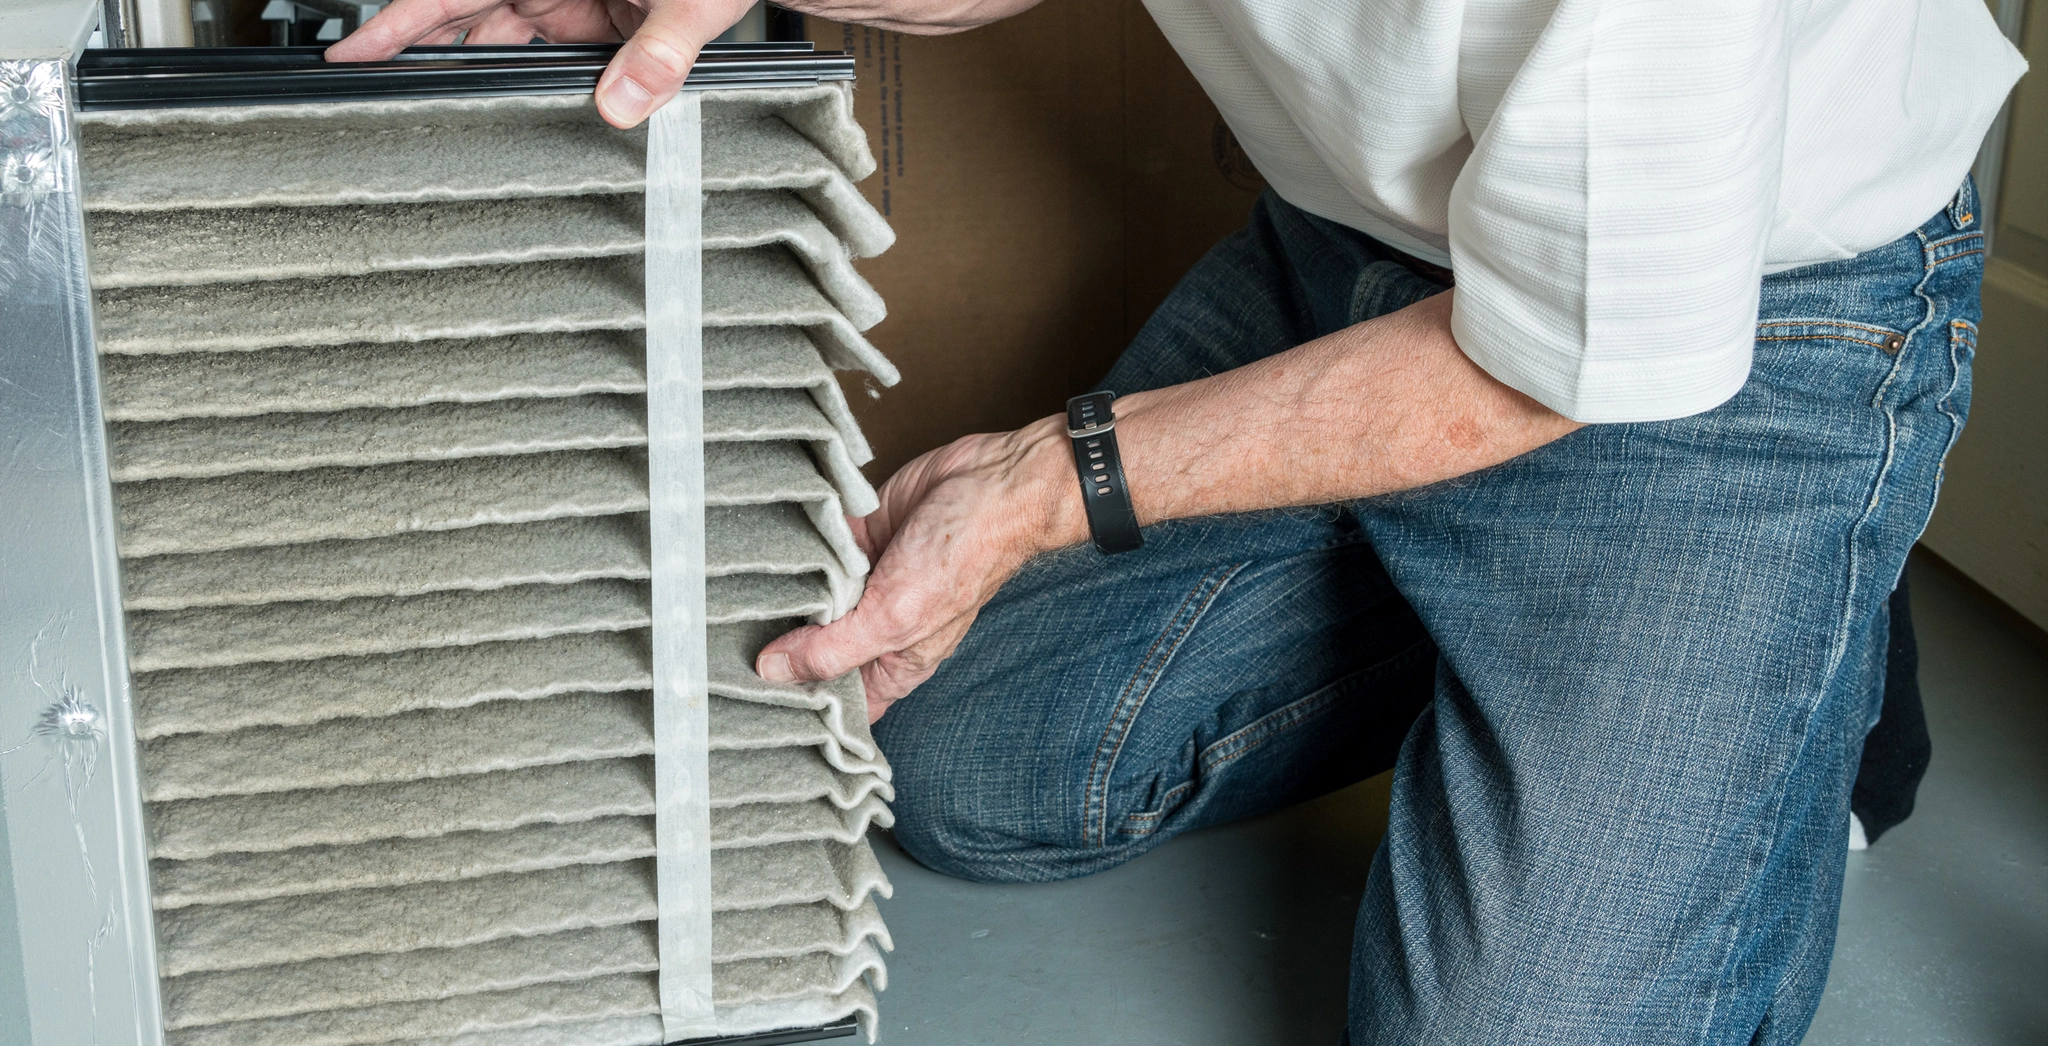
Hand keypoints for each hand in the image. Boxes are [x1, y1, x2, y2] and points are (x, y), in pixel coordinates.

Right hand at [324, 0, 754, 127]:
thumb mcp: (692, 6)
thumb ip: (660, 53)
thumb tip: (620, 104)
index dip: (398, 21)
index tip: (353, 50)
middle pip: (464, 22)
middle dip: (424, 60)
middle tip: (377, 105)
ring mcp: (562, 5)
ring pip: (499, 45)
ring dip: (478, 82)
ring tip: (440, 128)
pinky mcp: (586, 27)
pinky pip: (539, 60)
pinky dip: (524, 88)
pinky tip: (513, 124)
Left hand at [755, 416, 1085, 721]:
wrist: (990, 482)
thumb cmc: (964, 559)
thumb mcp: (894, 619)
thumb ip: (832, 650)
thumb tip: (772, 671)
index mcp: (890, 664)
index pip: (837, 704)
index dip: (799, 708)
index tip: (751, 705)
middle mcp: (872, 626)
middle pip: (809, 652)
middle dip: (774, 649)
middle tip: (727, 648)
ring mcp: (860, 582)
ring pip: (802, 599)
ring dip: (776, 596)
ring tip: (732, 600)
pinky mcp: (852, 537)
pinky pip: (808, 550)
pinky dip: (790, 550)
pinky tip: (763, 553)